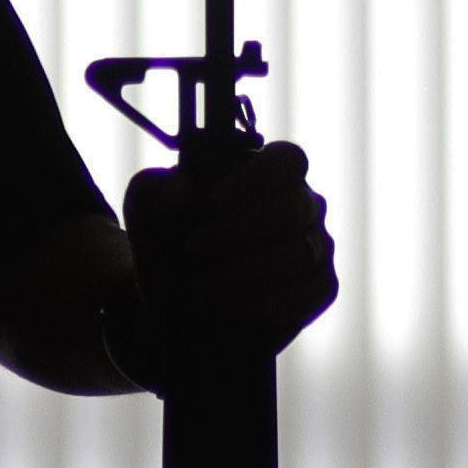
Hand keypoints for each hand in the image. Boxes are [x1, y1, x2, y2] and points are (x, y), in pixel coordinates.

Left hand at [118, 138, 337, 377]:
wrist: (170, 307)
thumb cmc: (165, 243)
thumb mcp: (147, 211)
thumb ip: (161, 189)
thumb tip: (188, 187)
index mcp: (266, 171)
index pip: (288, 159)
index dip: (257, 178)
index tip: (215, 200)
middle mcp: (301, 203)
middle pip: (294, 207)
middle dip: (239, 232)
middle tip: (192, 251)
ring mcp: (316, 245)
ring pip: (300, 253)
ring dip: (244, 272)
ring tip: (199, 287)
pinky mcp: (320, 289)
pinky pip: (308, 293)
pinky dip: (263, 303)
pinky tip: (226, 308)